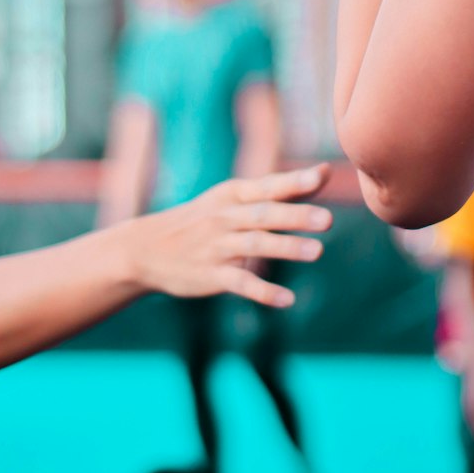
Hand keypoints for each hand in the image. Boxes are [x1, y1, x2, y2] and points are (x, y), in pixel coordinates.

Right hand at [131, 167, 330, 307]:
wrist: (146, 249)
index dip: (294, 181)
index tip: (322, 176)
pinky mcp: (210, 275)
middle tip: (327, 219)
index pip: (267, 186)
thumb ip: (280, 189)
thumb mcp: (233, 199)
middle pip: (264, 214)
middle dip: (295, 216)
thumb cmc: (203, 220)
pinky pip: (240, 282)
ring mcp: (216, 246)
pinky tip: (288, 299)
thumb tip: (326, 173)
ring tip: (316, 252)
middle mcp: (225, 217)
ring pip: (255, 245)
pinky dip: (263, 291)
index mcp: (232, 195)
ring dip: (286, 247)